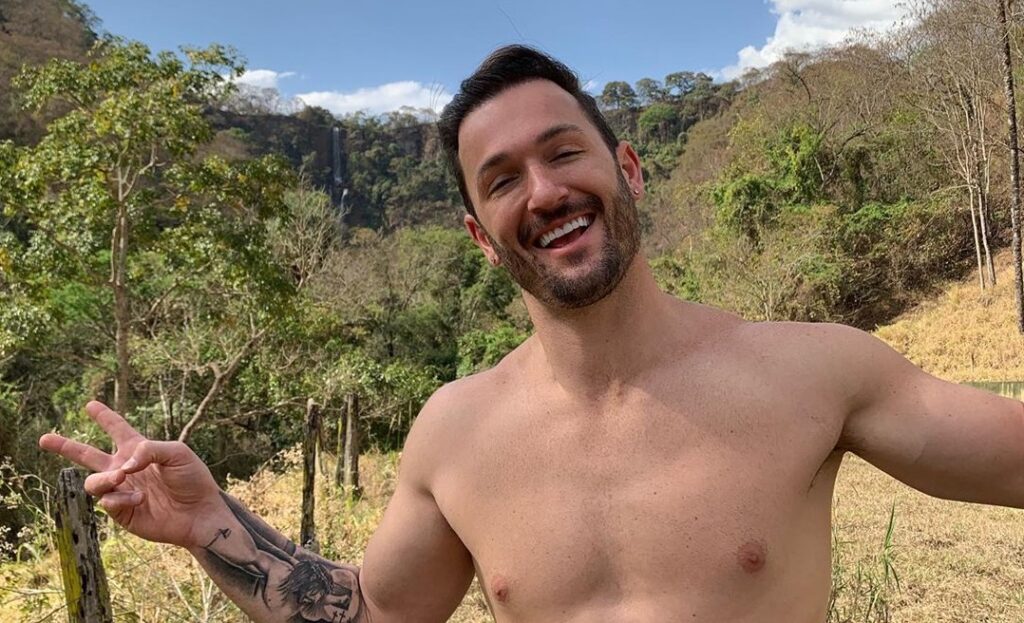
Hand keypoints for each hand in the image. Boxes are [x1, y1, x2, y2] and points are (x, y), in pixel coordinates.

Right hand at [39, 401, 224, 547]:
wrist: (199, 512)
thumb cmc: (192, 479)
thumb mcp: (177, 453)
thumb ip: (149, 450)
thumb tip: (122, 464)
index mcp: (138, 450)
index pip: (117, 429)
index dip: (104, 417)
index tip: (90, 404)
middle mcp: (124, 469)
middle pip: (87, 455)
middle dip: (65, 446)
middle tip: (44, 438)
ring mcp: (121, 491)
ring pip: (93, 482)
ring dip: (104, 478)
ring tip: (121, 477)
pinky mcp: (121, 512)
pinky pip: (107, 502)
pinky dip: (121, 498)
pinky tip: (140, 498)